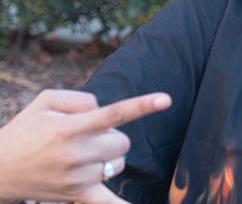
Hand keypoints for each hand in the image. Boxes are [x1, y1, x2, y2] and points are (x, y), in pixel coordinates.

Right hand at [0, 89, 171, 202]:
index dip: (142, 105)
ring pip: (118, 164)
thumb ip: (81, 98)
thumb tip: (104, 110)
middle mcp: (76, 153)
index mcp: (70, 128)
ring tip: (80, 155)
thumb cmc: (25, 130)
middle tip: (87, 137)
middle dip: (112, 137)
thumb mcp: (45, 102)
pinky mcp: (76, 194)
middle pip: (122, 142)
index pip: (114, 114)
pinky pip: (106, 203)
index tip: (166, 99)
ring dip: (108, 158)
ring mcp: (77, 177)